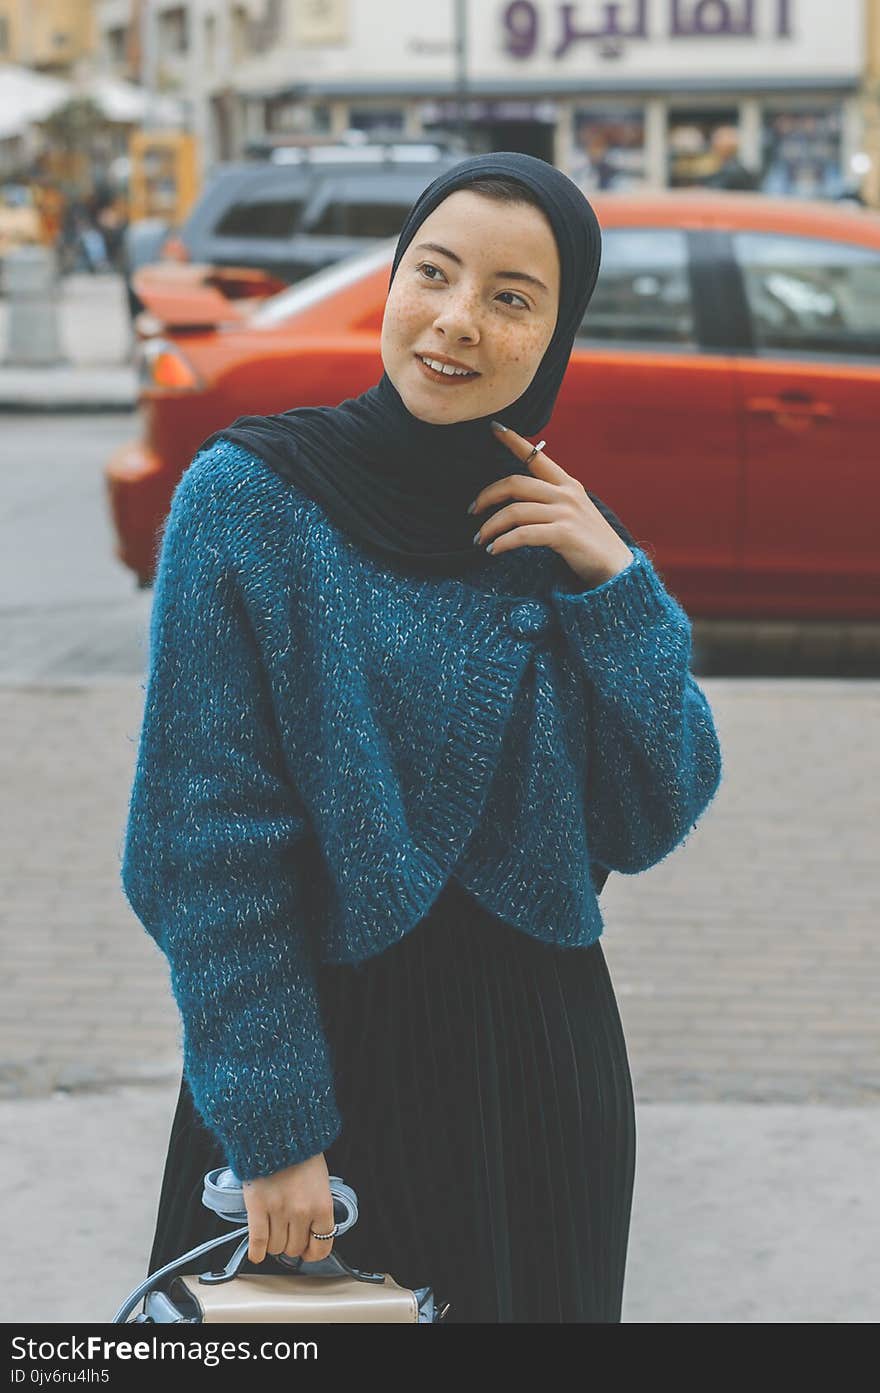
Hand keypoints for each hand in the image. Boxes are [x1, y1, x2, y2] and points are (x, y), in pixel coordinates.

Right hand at [242, 1151, 335, 1264]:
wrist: (279, 1132)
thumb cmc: (301, 1156)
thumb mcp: (320, 1182)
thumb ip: (317, 1209)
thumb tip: (310, 1236)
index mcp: (322, 1206)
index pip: (321, 1247)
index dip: (312, 1252)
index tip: (306, 1250)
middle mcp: (302, 1212)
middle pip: (294, 1248)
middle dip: (290, 1245)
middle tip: (285, 1234)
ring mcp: (279, 1210)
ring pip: (276, 1248)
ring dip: (273, 1245)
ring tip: (271, 1233)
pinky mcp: (258, 1207)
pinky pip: (258, 1242)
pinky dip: (257, 1252)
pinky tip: (257, 1253)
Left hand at [469, 422, 634, 587]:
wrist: (617, 569)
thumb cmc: (589, 544)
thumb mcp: (573, 513)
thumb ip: (551, 501)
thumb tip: (518, 502)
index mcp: (568, 484)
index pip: (536, 456)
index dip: (513, 441)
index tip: (494, 427)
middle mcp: (566, 493)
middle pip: (515, 483)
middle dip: (487, 495)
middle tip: (472, 511)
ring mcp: (566, 513)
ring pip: (514, 511)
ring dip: (490, 527)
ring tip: (480, 540)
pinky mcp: (563, 534)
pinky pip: (523, 534)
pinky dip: (504, 542)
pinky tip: (493, 551)